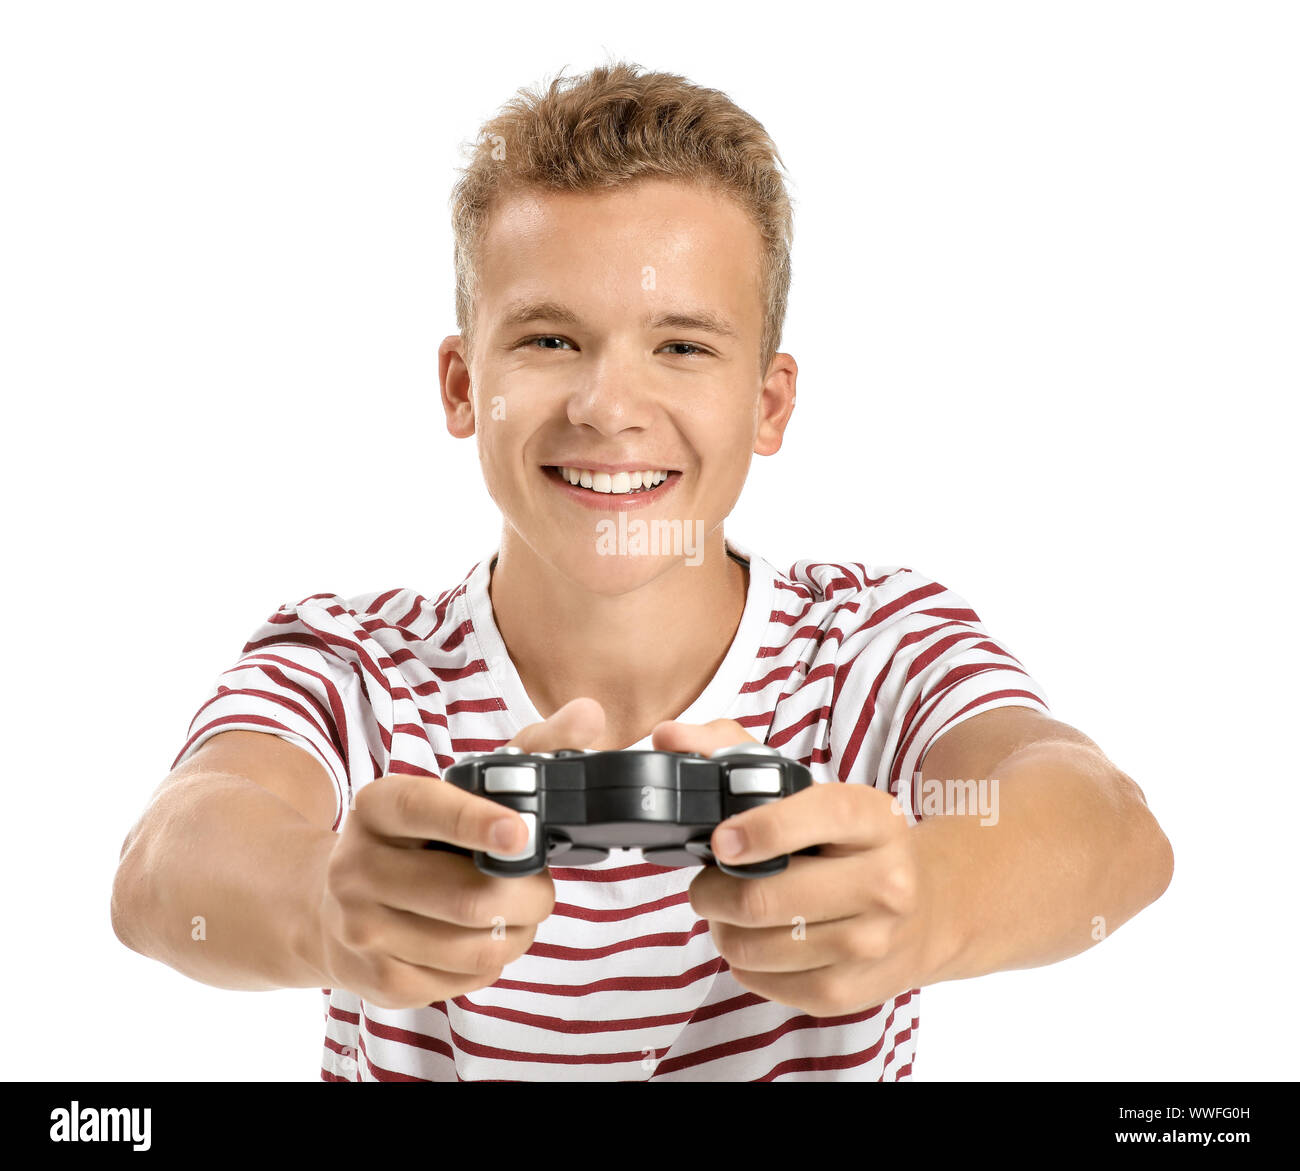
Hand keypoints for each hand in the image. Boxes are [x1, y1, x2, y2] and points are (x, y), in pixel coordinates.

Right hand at [316, 697, 605, 1008]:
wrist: (328, 905)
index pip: (426, 809)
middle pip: (468, 896)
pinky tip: (484, 940)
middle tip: (540, 886)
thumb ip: (528, 750)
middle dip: (529, 895)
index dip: (476, 821)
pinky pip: (464, 981)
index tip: (522, 832)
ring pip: (474, 947)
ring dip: (519, 933)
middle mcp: (358, 868)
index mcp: (378, 807)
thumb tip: (589, 714)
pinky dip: (492, 962)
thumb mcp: (456, 788)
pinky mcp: (379, 980)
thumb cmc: (415, 839)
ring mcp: (362, 930)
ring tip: (518, 915)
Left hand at [653, 717, 931, 1017]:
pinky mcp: (850, 991)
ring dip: (722, 928)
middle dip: (713, 890)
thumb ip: (732, 750)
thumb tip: (668, 735)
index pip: (814, 819)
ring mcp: (871, 942)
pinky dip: (743, 962)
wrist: (926, 908)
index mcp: (873, 819)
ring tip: (727, 910)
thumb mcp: (813, 789)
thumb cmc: (850, 843)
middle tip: (706, 882)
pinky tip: (755, 940)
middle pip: (764, 898)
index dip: (756, 831)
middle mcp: (885, 882)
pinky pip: (766, 983)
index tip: (720, 840)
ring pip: (757, 947)